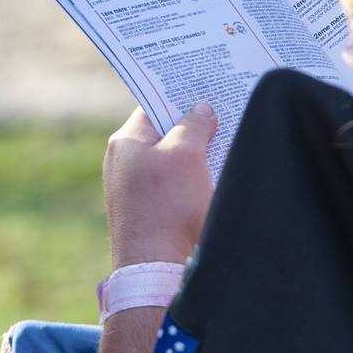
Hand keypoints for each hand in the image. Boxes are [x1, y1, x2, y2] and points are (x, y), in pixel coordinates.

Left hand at [103, 104, 217, 267]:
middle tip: (225, 110)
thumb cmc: (167, 206)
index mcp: (126, 142)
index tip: (209, 86)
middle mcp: (125, 162)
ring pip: (172, 158)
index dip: (183, 94)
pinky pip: (175, 183)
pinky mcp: (150, 210)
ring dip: (197, 152)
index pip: (155, 104)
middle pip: (165, 131)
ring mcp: (136, 188)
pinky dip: (193, 176)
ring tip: (227, 141)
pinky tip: (215, 175)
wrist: (156, 266)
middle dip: (195, 124)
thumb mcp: (186, 153)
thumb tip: (203, 110)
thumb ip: (195, 124)